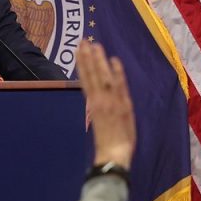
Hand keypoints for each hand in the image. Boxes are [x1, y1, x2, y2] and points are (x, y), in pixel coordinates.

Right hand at [77, 42, 135, 168]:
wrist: (112, 158)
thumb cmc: (108, 148)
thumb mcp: (101, 127)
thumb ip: (100, 112)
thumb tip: (95, 101)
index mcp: (95, 106)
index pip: (88, 81)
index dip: (84, 66)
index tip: (81, 52)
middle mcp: (100, 102)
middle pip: (93, 76)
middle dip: (88, 58)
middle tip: (83, 41)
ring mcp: (110, 103)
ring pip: (102, 77)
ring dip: (97, 60)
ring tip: (93, 45)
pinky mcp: (120, 107)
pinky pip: (118, 86)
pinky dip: (116, 73)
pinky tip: (113, 60)